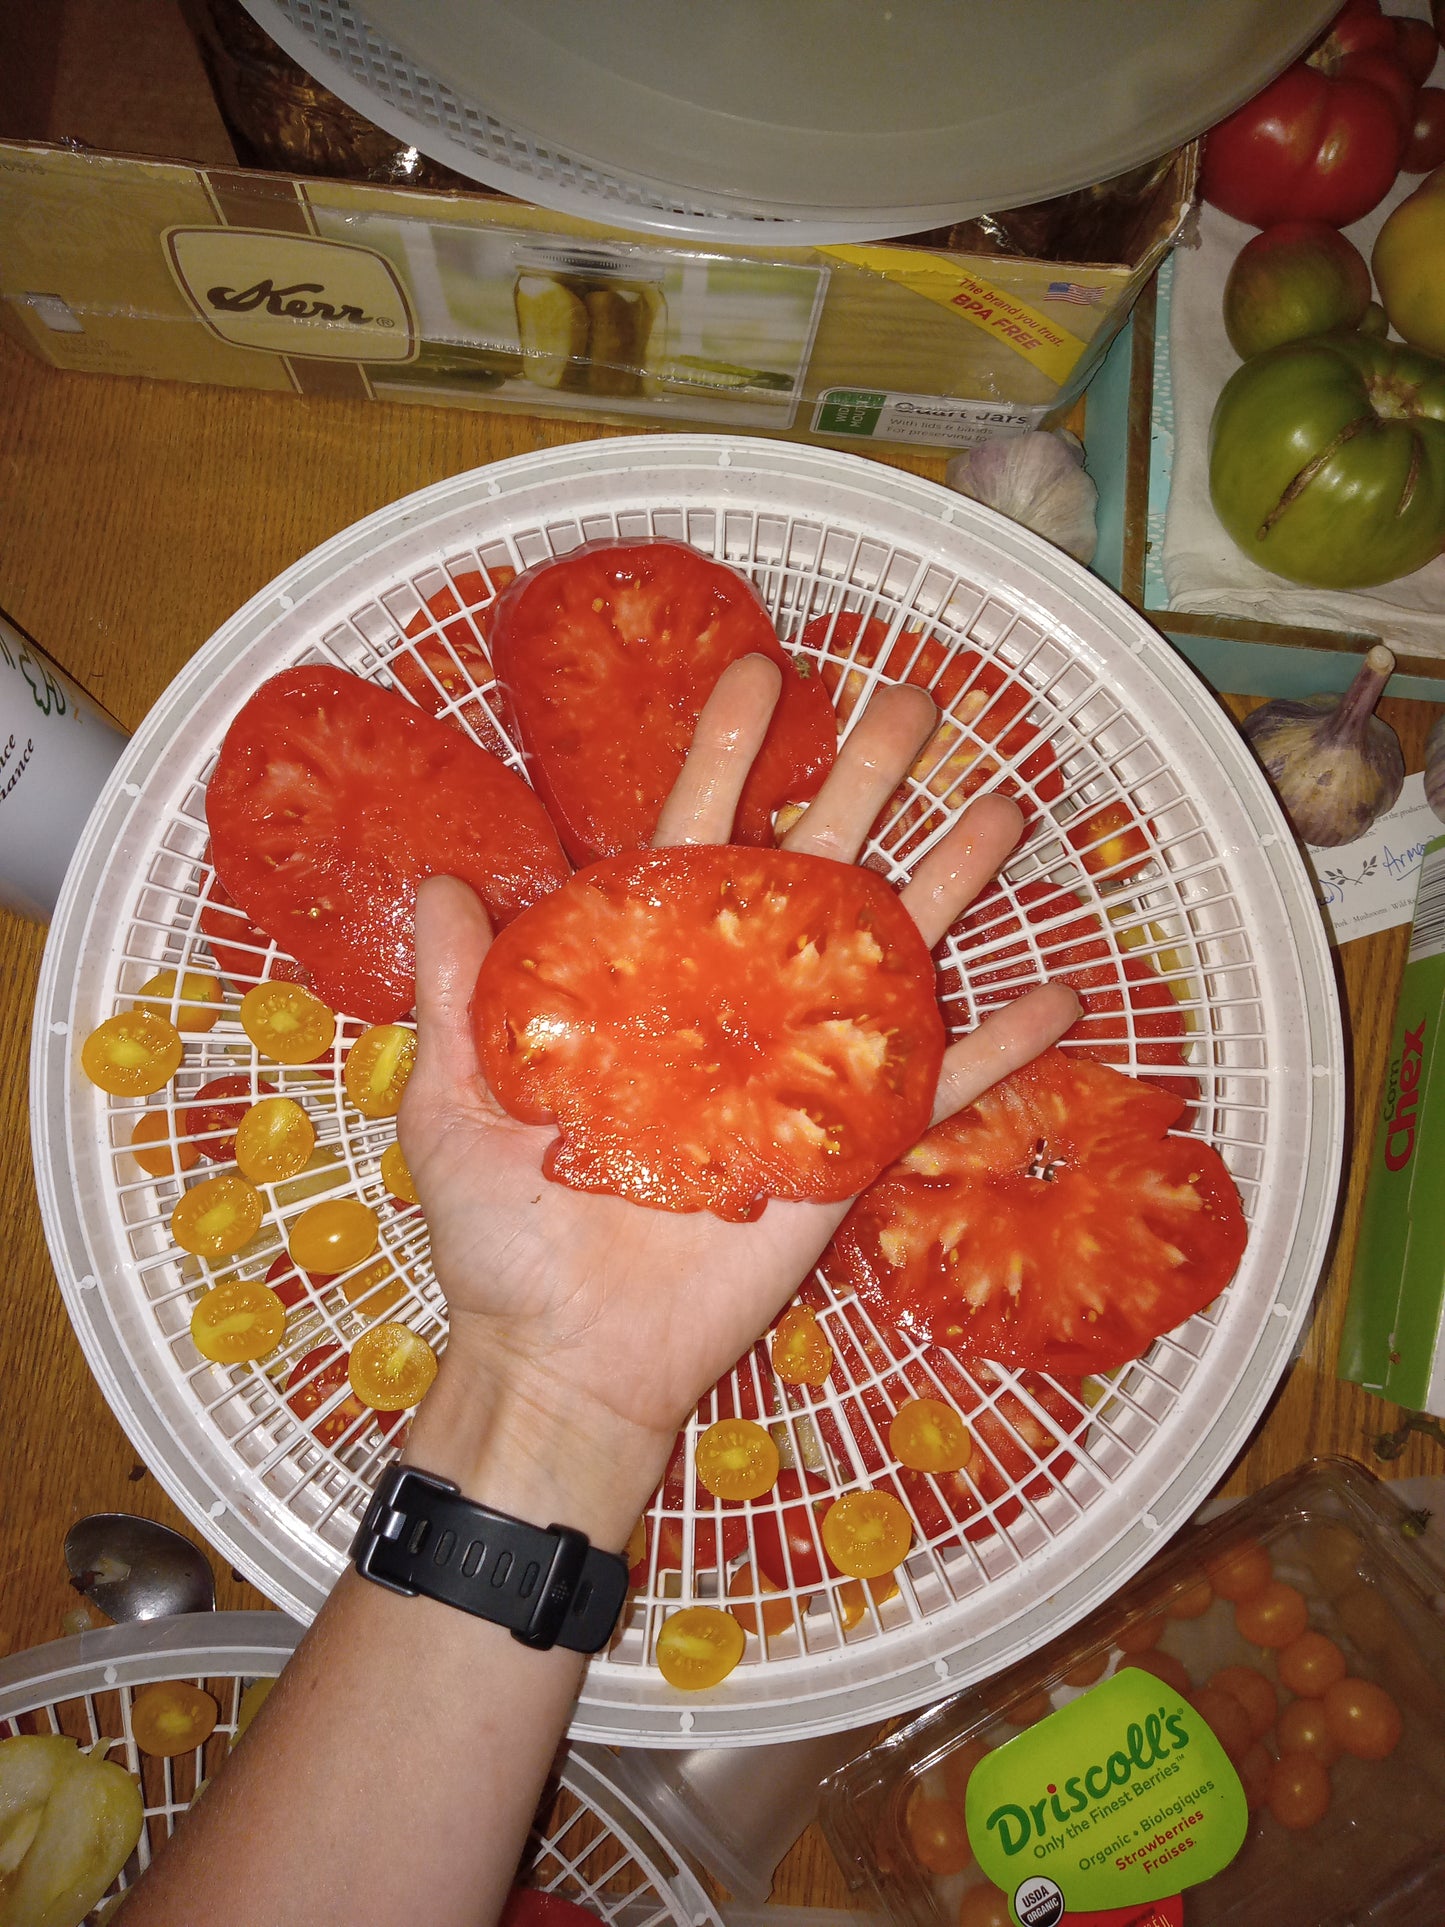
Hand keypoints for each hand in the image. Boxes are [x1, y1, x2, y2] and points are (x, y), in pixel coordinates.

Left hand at [398, 658, 1077, 1546]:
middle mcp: (734, 1001)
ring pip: (892, 955)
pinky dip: (1000, 1049)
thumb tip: (440, 879)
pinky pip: (939, 1089)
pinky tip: (1060, 996)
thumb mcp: (456, 1102)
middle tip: (914, 701)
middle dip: (866, 780)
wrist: (569, 1355)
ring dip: (948, 882)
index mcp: (645, 974)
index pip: (696, 835)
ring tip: (1001, 807)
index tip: (764, 671)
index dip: (730, 754)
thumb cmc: (506, 1234)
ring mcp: (800, 1068)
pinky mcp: (848, 1149)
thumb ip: (464, 992)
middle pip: (816, 868)